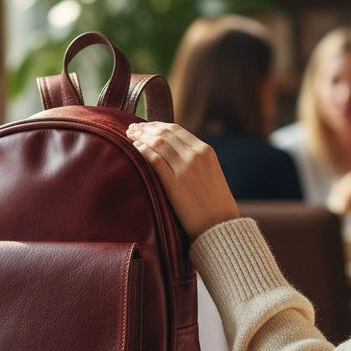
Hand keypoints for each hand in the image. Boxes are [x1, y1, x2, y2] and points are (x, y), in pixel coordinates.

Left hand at [127, 122, 238, 239]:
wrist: (220, 225)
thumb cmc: (214, 202)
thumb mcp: (210, 171)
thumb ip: (194, 158)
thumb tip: (170, 149)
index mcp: (206, 150)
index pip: (176, 129)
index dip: (156, 125)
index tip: (144, 126)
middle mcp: (196, 156)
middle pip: (165, 133)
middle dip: (145, 128)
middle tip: (131, 128)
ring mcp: (186, 170)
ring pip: (158, 143)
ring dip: (141, 137)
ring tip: (129, 136)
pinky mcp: (175, 185)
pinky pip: (155, 161)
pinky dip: (143, 151)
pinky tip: (135, 149)